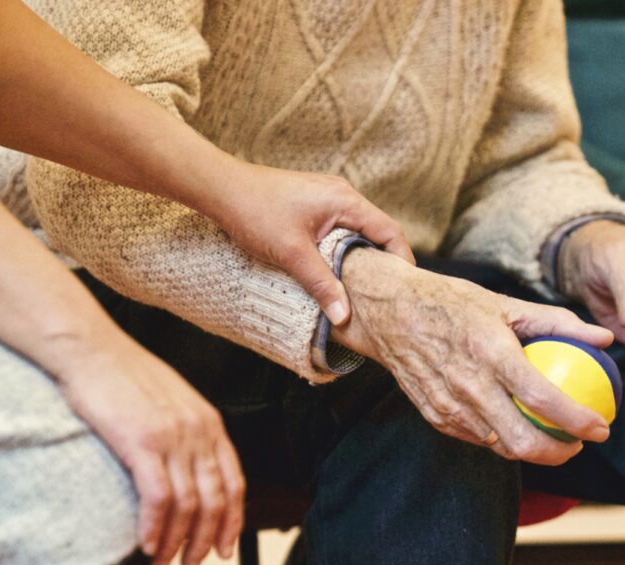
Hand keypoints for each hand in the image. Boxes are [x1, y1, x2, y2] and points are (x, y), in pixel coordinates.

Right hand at [50, 330, 244, 564]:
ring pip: (188, 505)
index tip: (223, 547)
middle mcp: (198, 431)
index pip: (235, 482)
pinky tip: (145, 543)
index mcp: (209, 423)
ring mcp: (173, 436)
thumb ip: (186, 434)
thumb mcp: (171, 402)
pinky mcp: (142, 441)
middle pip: (215, 500)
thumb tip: (187, 471)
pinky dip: (154, 527)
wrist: (91, 350)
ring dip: (176, 541)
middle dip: (204, 540)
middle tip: (190, 564)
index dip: (232, 521)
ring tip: (161, 562)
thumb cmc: (123, 376)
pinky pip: (158, 497)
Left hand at [207, 163, 414, 324]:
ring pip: (357, 232)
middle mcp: (342, 196)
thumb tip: (344, 316)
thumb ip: (322, 284)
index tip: (404, 288)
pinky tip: (335, 271)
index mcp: (346, 201)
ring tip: (362, 289)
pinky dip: (343, 250)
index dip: (402, 260)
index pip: (390, 231)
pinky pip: (340, 230)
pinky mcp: (313, 205)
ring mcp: (327, 198)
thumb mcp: (292, 253)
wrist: (220, 188)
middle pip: (377, 232)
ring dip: (360, 258)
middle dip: (383, 263)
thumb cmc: (255, 211)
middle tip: (385, 295)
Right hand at [330, 248, 614, 465]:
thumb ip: (558, 322)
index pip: (543, 399)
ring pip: (500, 447)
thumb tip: (604, 338)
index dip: (578, 421)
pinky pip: (477, 438)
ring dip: (532, 450)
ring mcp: (449, 406)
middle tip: (579, 443)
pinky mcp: (435, 416)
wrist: (389, 312)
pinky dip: (502, 438)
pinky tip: (516, 426)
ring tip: (553, 438)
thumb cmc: (452, 303)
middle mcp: (469, 385)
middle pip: (522, 441)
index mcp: (491, 352)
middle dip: (559, 453)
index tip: (601, 427)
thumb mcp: (505, 303)